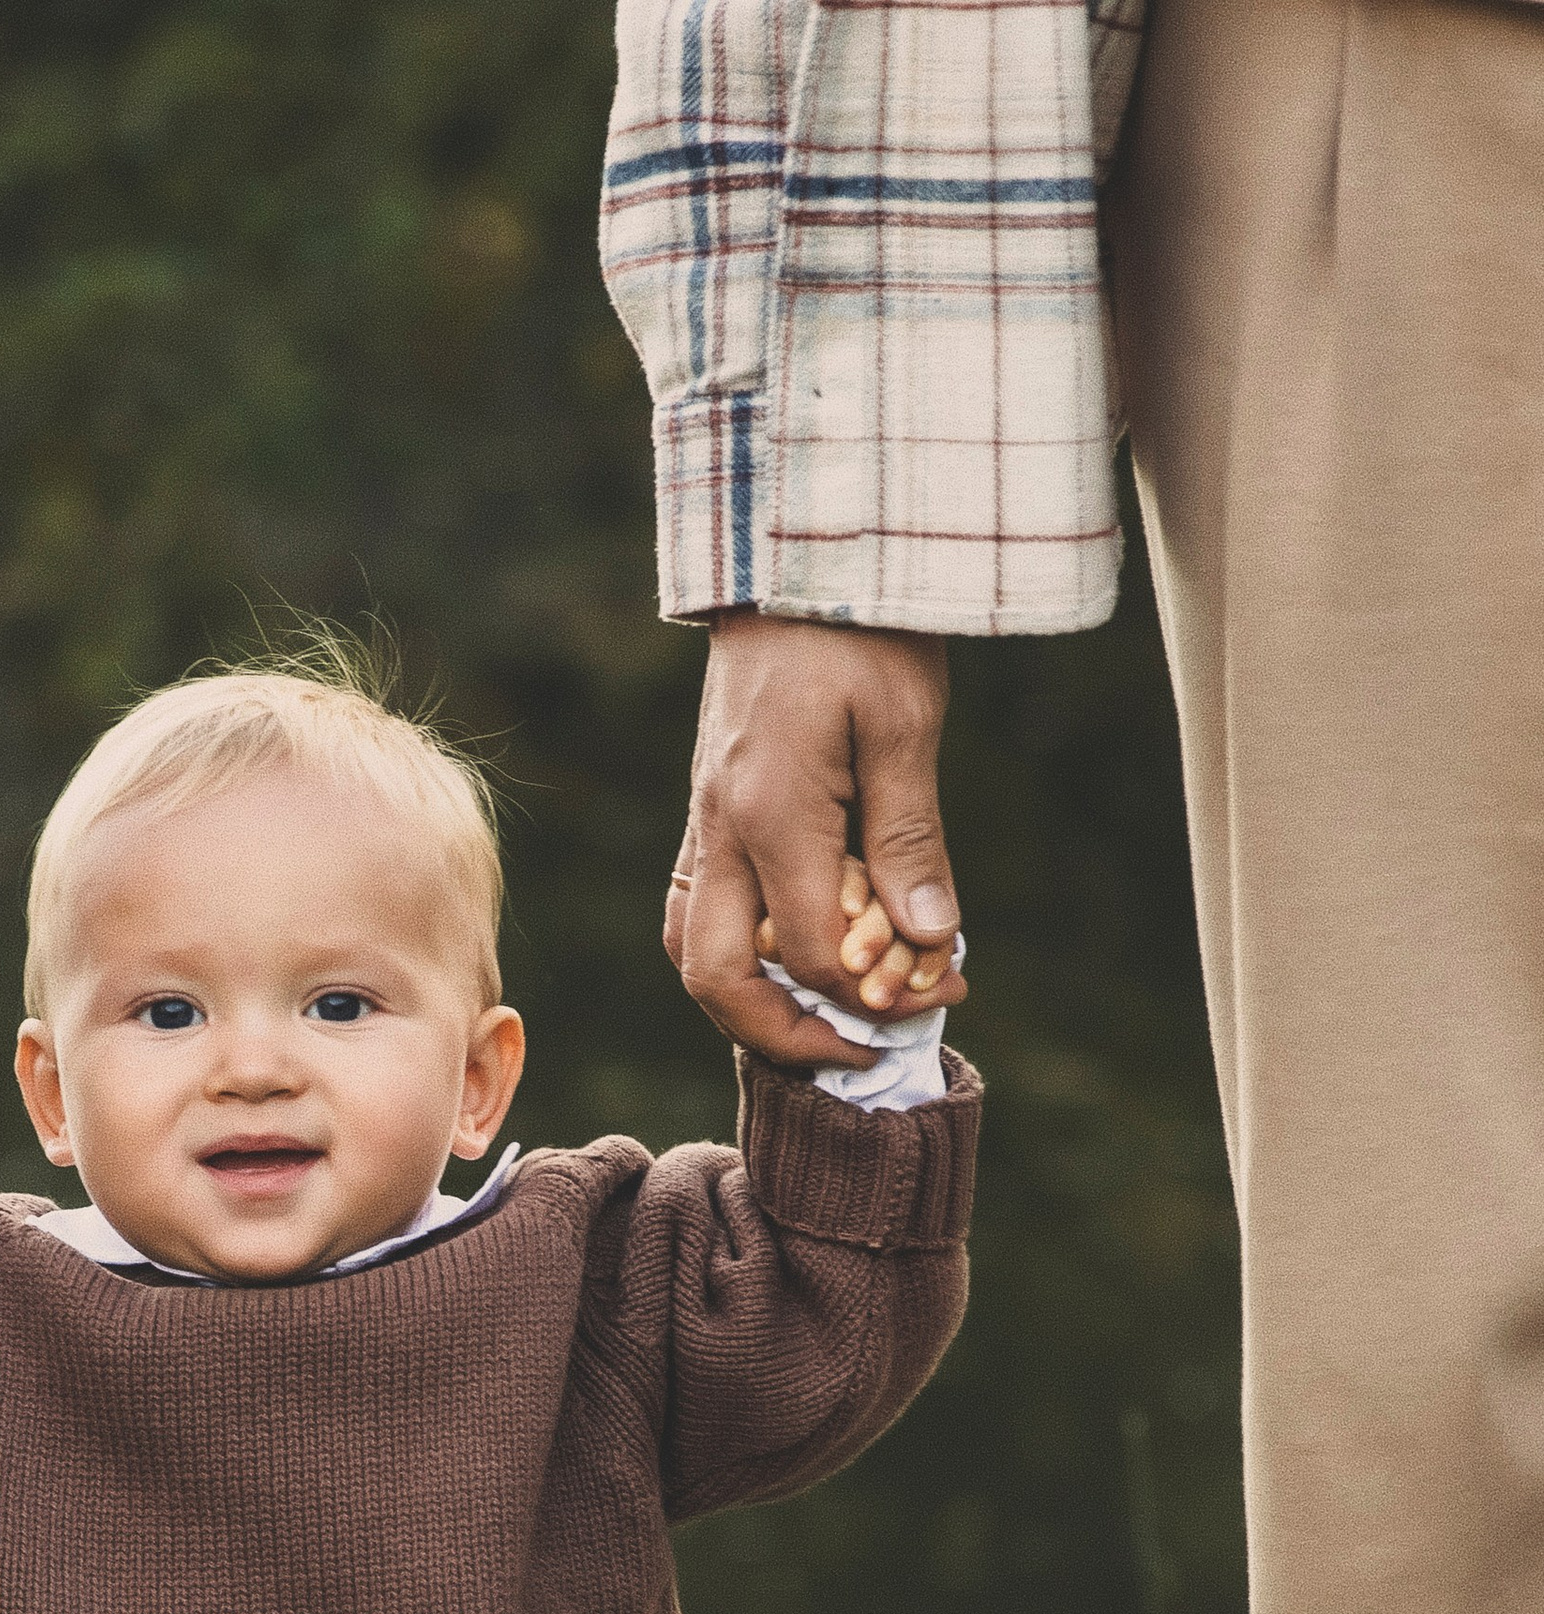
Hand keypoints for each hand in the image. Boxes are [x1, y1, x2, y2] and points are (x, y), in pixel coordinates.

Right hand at [665, 614, 966, 1068]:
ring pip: (692, 951)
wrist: (791, 548)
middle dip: (782, 1033)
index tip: (939, 992)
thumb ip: (910, 838)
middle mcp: (720, 830)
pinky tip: (792, 954)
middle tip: (854, 1048)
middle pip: (717, 978)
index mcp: (771, 811)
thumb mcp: (905, 721)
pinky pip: (695, 910)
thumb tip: (930, 941)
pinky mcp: (705, 813)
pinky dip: (737, 955)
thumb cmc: (858, 622)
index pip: (810, 948)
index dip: (874, 989)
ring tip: (820, 1017)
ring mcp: (701, 823)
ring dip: (748, 1004)